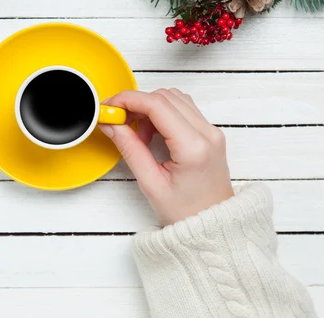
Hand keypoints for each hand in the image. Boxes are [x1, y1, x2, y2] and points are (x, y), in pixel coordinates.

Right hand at [100, 89, 233, 226]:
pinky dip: (162, 114)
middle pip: (165, 96)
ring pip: (174, 99)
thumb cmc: (186, 213)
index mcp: (193, 147)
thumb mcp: (150, 183)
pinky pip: (182, 109)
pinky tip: (151, 134)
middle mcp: (208, 133)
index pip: (157, 105)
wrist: (214, 227)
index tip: (110, 106)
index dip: (128, 100)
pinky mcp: (209, 133)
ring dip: (150, 108)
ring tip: (137, 134)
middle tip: (118, 121)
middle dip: (137, 103)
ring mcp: (211, 131)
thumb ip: (130, 149)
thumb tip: (112, 124)